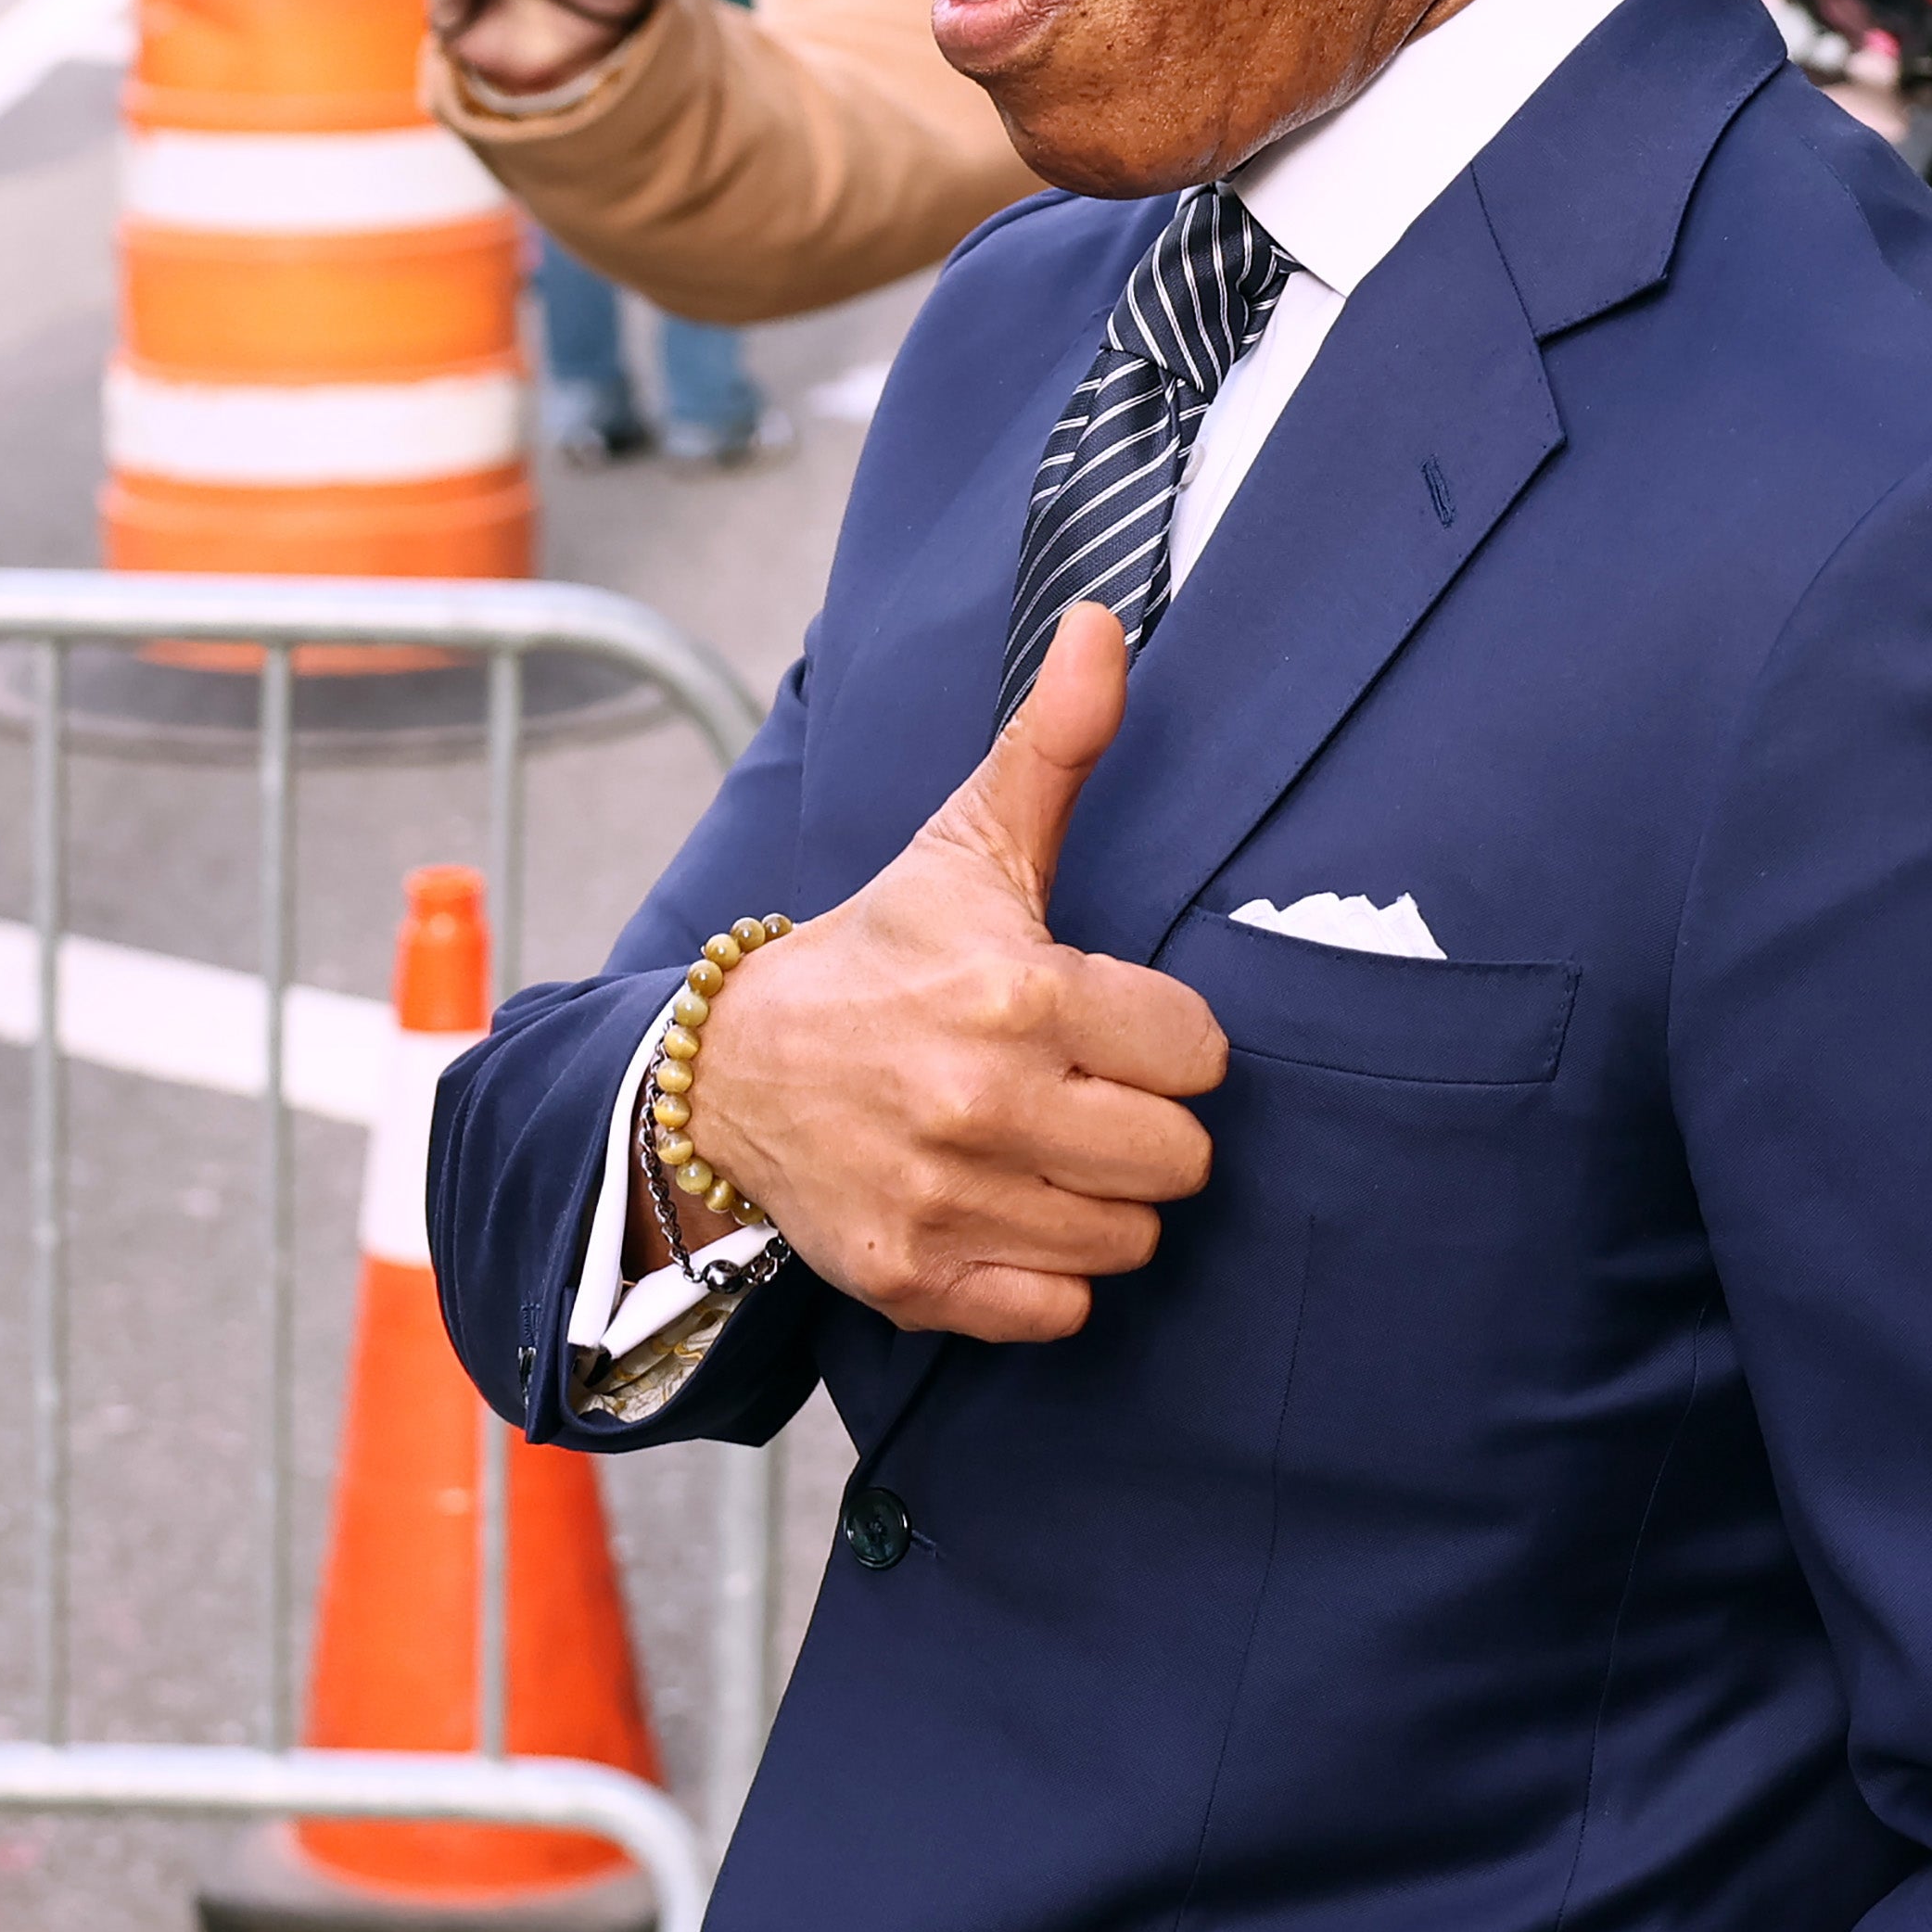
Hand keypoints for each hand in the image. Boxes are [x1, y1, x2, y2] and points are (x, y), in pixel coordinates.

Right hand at [675, 604, 1226, 1343]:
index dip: (1164, 1039)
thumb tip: (1100, 623)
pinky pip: (1058, 1308)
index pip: (1199, 1052)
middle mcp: (981, 1102)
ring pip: (1129, 1238)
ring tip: (1041, 1146)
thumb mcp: (969, 843)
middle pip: (1179, 1158)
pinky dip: (1046, 1272)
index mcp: (1016, 992)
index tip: (1107, 1024)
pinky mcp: (915, 1280)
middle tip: (1080, 1091)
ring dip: (1100, 1199)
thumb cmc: (880, 953)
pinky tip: (1004, 1209)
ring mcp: (946, 1199)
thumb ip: (1055, 742)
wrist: (732, 1071)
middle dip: (1144, 1124)